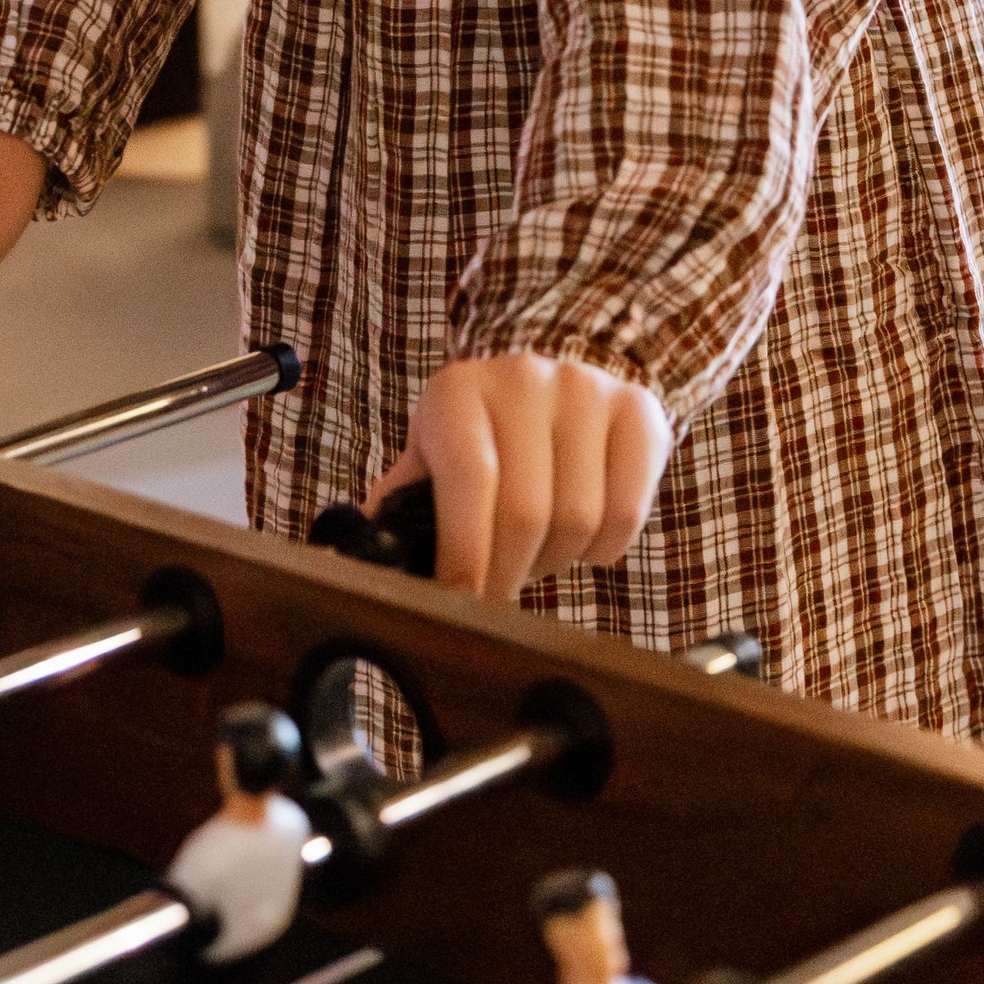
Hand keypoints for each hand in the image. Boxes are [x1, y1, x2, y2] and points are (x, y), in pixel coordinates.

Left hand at [370, 355, 670, 601]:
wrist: (552, 387)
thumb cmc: (479, 444)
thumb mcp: (430, 461)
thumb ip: (395, 513)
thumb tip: (345, 571)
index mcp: (458, 391)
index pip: (469, 484)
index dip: (465, 559)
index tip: (460, 605)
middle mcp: (523, 378)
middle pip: (527, 512)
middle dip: (508, 574)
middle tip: (497, 593)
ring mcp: (586, 389)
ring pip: (580, 519)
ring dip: (556, 562)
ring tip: (536, 555)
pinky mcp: (637, 410)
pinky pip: (627, 512)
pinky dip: (604, 549)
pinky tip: (583, 540)